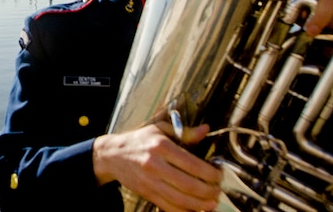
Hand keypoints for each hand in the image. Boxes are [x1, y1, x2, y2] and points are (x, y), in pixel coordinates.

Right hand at [93, 123, 220, 211]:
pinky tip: (196, 209)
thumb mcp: (160, 129)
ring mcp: (150, 181)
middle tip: (218, 191)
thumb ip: (185, 133)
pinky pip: (169, 208)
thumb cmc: (140, 140)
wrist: (113, 154)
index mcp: (161, 146)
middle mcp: (155, 165)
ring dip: (201, 205)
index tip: (219, 175)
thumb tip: (205, 130)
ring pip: (181, 200)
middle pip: (189, 185)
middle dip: (209, 191)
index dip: (211, 174)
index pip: (192, 164)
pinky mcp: (146, 193)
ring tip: (212, 203)